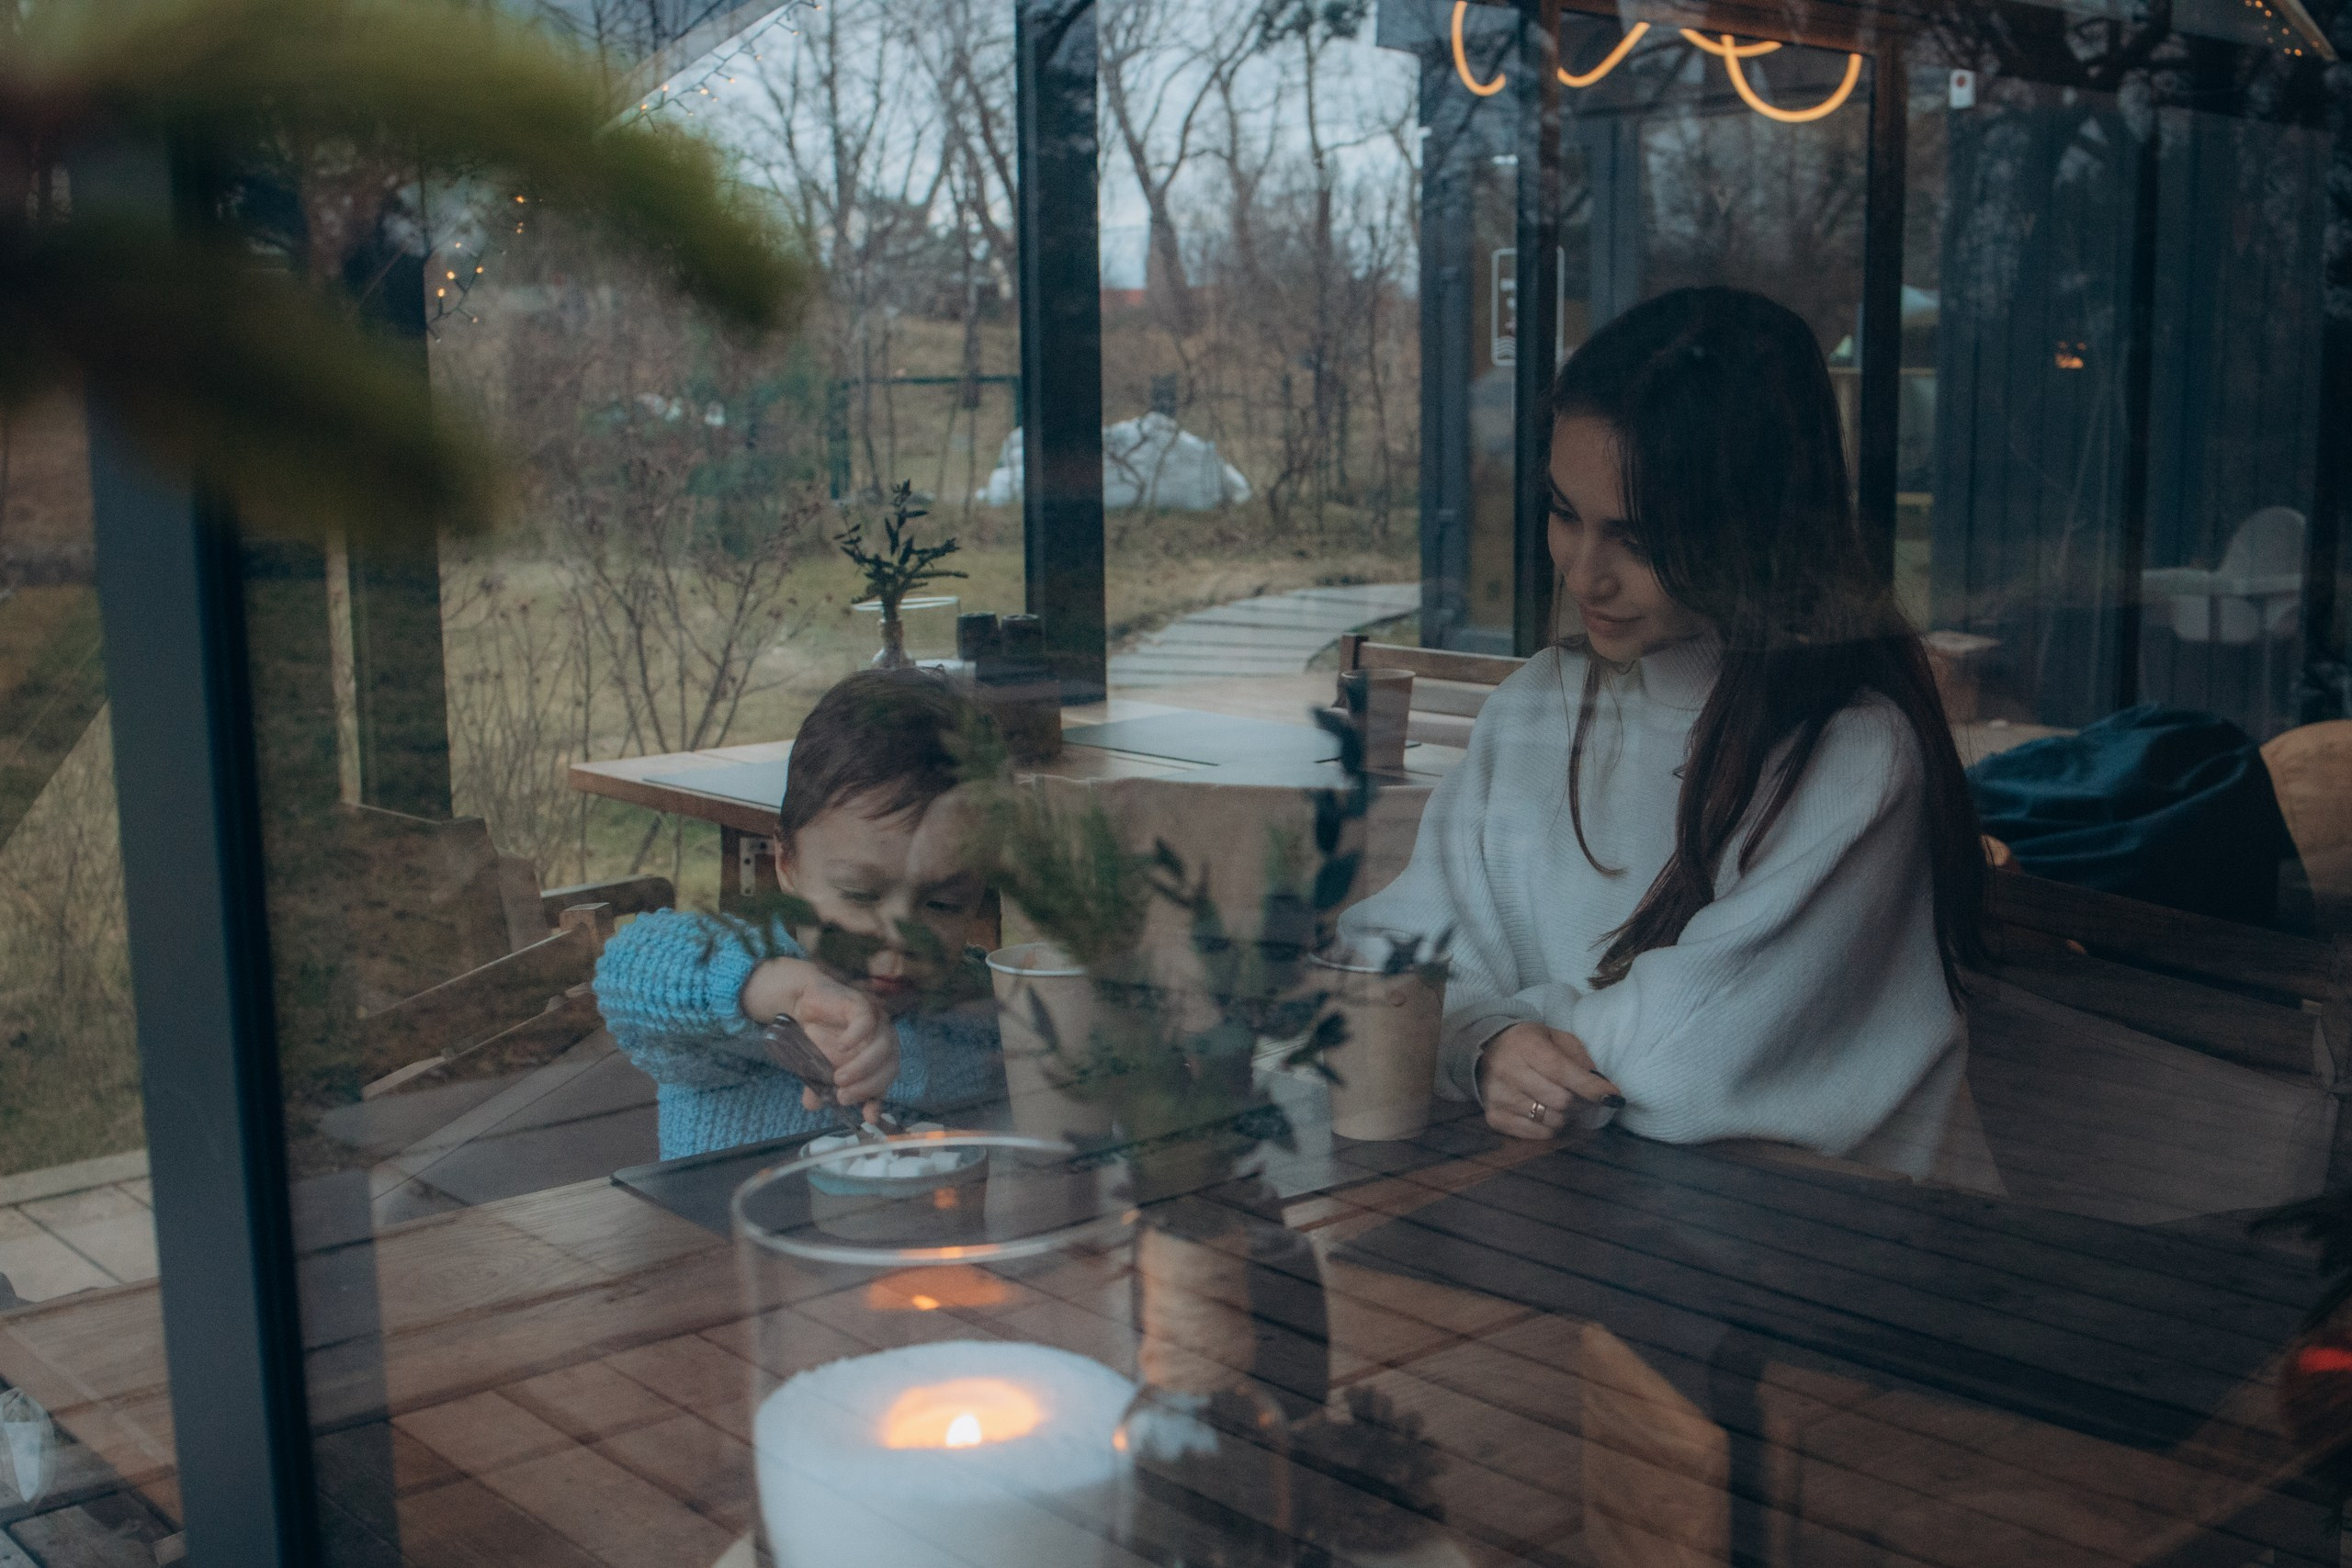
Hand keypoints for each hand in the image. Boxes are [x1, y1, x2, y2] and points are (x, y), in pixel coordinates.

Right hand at [743, 957, 898, 1120]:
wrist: (804, 1003)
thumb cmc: (818, 1036)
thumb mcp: (816, 1068)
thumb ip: (818, 1085)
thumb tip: (811, 1106)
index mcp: (877, 1060)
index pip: (886, 1082)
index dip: (879, 1101)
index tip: (868, 1118)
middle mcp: (882, 1043)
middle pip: (890, 1067)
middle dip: (868, 1086)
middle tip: (843, 1095)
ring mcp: (877, 1023)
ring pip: (883, 1047)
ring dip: (863, 1067)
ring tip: (838, 1078)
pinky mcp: (863, 1006)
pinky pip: (867, 1022)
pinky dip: (857, 1037)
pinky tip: (841, 1047)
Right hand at [1477, 1022, 1622, 1139]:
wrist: (1486, 1050)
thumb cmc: (1530, 1044)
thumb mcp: (1556, 1038)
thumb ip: (1580, 1060)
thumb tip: (1602, 1089)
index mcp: (1525, 1045)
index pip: (1562, 1072)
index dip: (1591, 1087)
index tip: (1614, 1097)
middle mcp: (1507, 1071)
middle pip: (1560, 1101)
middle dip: (1580, 1102)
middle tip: (1582, 1097)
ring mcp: (1498, 1097)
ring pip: (1551, 1120)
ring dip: (1565, 1116)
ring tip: (1560, 1103)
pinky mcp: (1494, 1117)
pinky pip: (1537, 1134)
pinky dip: (1549, 1127)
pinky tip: (1544, 1111)